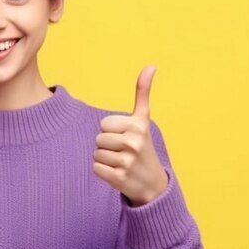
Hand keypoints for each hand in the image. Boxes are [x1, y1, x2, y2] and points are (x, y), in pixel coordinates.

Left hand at [93, 65, 167, 205]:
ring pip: (96, 153)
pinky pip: (95, 168)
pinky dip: (103, 172)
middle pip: (98, 138)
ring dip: (105, 159)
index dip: (111, 131)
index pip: (104, 124)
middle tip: (123, 152)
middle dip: (107, 145)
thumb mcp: (143, 119)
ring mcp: (127, 161)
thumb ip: (142, 92)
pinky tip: (117, 173)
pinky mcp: (119, 178)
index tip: (126, 137)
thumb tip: (151, 65)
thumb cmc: (143, 146)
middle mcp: (134, 142)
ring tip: (121, 162)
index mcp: (138, 126)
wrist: (153, 183)